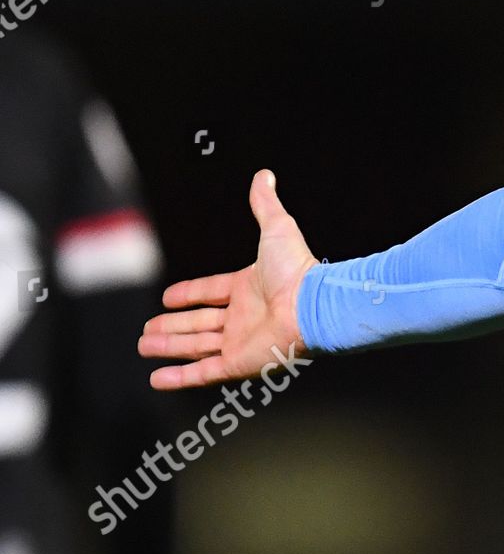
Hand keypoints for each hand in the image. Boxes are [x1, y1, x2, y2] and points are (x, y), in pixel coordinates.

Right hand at [138, 169, 317, 389]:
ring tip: (143, 345)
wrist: (311, 305)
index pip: (211, 292)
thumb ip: (265, 204)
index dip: (189, 295)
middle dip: (172, 327)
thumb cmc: (296, 269)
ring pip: (196, 346)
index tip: (166, 298)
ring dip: (169, 347)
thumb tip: (264, 175)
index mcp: (249, 288)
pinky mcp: (238, 364)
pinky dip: (178, 378)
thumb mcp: (276, 228)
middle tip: (146, 330)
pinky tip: (155, 377)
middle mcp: (244, 317)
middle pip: (199, 322)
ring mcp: (241, 342)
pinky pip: (202, 374)